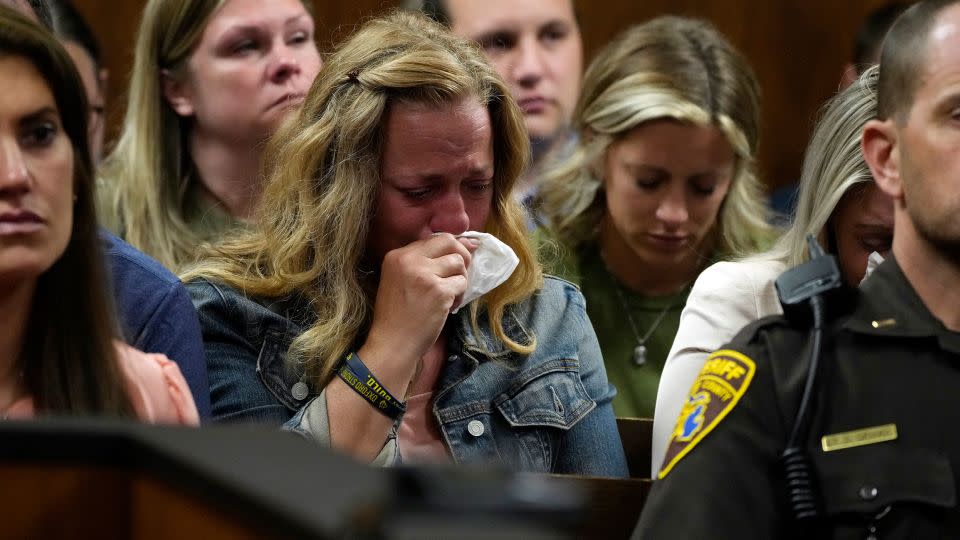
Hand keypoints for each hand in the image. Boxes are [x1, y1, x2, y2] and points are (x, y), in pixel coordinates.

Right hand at [364, 233, 478, 369]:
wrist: (392, 343)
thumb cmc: (397, 316)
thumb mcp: (400, 279)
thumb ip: (423, 262)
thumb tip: (466, 243)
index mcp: (397, 256)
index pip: (434, 239)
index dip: (452, 247)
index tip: (461, 257)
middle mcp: (409, 260)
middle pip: (449, 241)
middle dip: (463, 254)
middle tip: (462, 272)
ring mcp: (425, 275)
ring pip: (458, 263)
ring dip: (460, 280)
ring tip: (451, 296)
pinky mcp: (439, 291)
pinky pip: (462, 283)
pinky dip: (460, 296)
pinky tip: (450, 307)